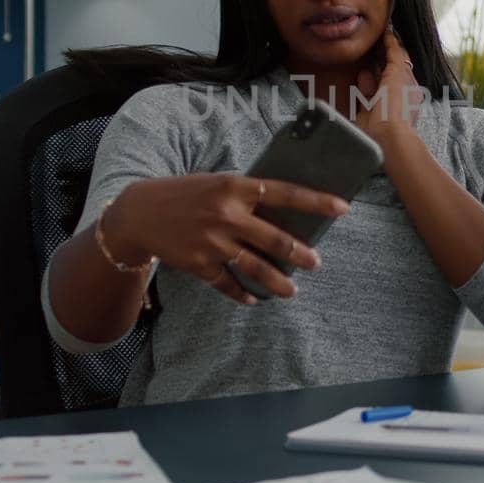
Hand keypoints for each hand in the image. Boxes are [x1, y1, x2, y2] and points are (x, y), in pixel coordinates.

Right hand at [105, 173, 345, 304]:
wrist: (140, 213)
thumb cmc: (185, 193)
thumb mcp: (217, 182)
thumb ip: (247, 194)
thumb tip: (283, 210)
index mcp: (235, 187)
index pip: (286, 193)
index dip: (316, 202)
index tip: (342, 208)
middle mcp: (228, 215)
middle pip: (275, 239)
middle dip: (300, 254)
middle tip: (316, 262)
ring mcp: (214, 242)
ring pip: (256, 268)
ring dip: (278, 282)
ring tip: (292, 291)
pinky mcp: (200, 264)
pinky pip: (229, 284)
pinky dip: (243, 294)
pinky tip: (254, 300)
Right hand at [353, 29, 423, 144]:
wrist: (385, 135)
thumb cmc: (397, 104)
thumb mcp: (400, 72)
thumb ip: (395, 54)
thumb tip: (392, 39)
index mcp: (408, 84)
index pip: (399, 59)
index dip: (391, 45)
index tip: (382, 31)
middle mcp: (395, 93)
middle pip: (383, 68)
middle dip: (376, 59)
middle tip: (368, 44)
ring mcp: (379, 103)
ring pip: (370, 80)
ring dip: (367, 75)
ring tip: (364, 68)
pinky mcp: (365, 112)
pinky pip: (359, 95)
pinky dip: (358, 89)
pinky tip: (358, 84)